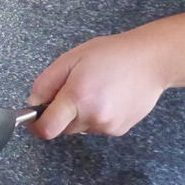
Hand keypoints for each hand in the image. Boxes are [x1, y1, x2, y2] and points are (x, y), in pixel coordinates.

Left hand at [27, 30, 168, 137]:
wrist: (151, 61)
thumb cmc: (111, 55)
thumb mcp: (70, 59)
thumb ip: (46, 83)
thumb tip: (33, 103)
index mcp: (78, 97)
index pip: (47, 128)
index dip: (35, 124)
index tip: (33, 117)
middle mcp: (93, 116)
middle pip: (61, 128)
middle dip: (59, 113)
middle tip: (71, 89)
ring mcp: (108, 126)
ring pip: (78, 128)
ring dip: (78, 114)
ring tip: (93, 90)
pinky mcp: (119, 130)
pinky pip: (95, 127)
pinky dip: (94, 116)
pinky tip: (106, 97)